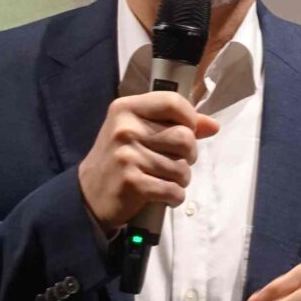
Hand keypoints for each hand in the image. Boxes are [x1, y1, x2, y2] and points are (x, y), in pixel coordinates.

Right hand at [79, 91, 219, 234]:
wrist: (88, 194)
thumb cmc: (118, 159)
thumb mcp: (137, 132)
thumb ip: (173, 124)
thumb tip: (212, 125)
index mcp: (126, 108)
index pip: (174, 103)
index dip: (190, 118)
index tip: (187, 131)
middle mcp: (125, 129)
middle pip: (184, 137)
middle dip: (189, 155)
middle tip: (176, 162)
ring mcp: (127, 156)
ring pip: (182, 168)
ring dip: (181, 179)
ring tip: (166, 179)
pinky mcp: (132, 183)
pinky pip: (174, 190)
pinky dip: (174, 197)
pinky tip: (163, 195)